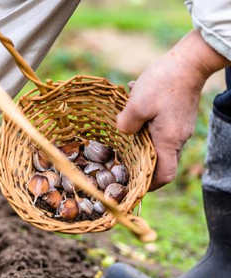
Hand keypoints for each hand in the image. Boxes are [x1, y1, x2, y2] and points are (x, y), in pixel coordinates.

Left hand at [117, 30, 229, 190]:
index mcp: (168, 141)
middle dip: (139, 161)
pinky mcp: (178, 115)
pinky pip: (159, 126)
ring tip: (124, 120)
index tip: (133, 184)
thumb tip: (122, 132)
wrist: (189, 61)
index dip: (149, 184)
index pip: (164, 175)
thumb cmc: (163, 83)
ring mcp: (179, 127)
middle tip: (119, 158)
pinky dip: (145, 120)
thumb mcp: (136, 104)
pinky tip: (133, 101)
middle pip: (159, 161)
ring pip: (156, 140)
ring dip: (139, 135)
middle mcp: (178, 138)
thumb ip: (126, 124)